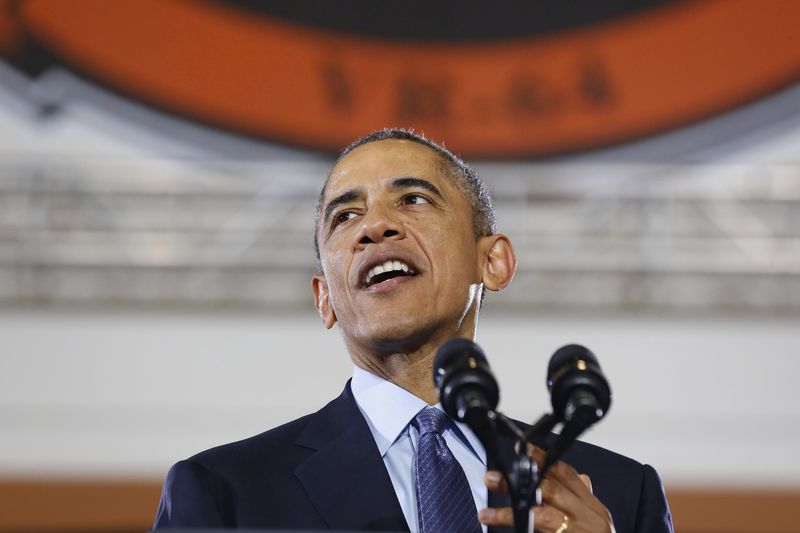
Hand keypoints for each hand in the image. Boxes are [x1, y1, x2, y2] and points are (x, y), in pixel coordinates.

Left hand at [479, 445, 614, 532]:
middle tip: (492, 477)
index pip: (566, 474)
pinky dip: (522, 531)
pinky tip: (504, 530)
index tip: (521, 449)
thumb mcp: (596, 520)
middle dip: (519, 482)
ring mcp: (577, 532)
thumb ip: (585, 498)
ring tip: (487, 513)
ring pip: (543, 517)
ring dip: (512, 513)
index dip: (542, 459)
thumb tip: (582, 477)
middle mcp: (587, 517)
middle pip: (551, 491)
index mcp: (592, 506)